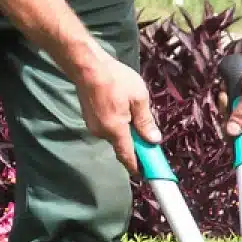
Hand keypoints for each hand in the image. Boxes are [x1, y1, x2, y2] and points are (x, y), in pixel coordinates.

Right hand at [76, 48, 158, 176]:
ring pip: (114, 134)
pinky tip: (119, 105)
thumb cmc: (115, 79)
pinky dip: (116, 122)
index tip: (148, 174)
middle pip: (122, 145)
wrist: (87, 66)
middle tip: (147, 132)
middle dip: (135, 142)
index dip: (139, 168)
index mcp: (115, 130)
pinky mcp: (89, 117)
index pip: (128, 157)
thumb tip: (154, 140)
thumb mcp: (138, 98)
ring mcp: (93, 125)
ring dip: (125, 129)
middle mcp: (102, 133)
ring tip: (131, 108)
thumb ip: (146, 122)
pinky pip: (106, 125)